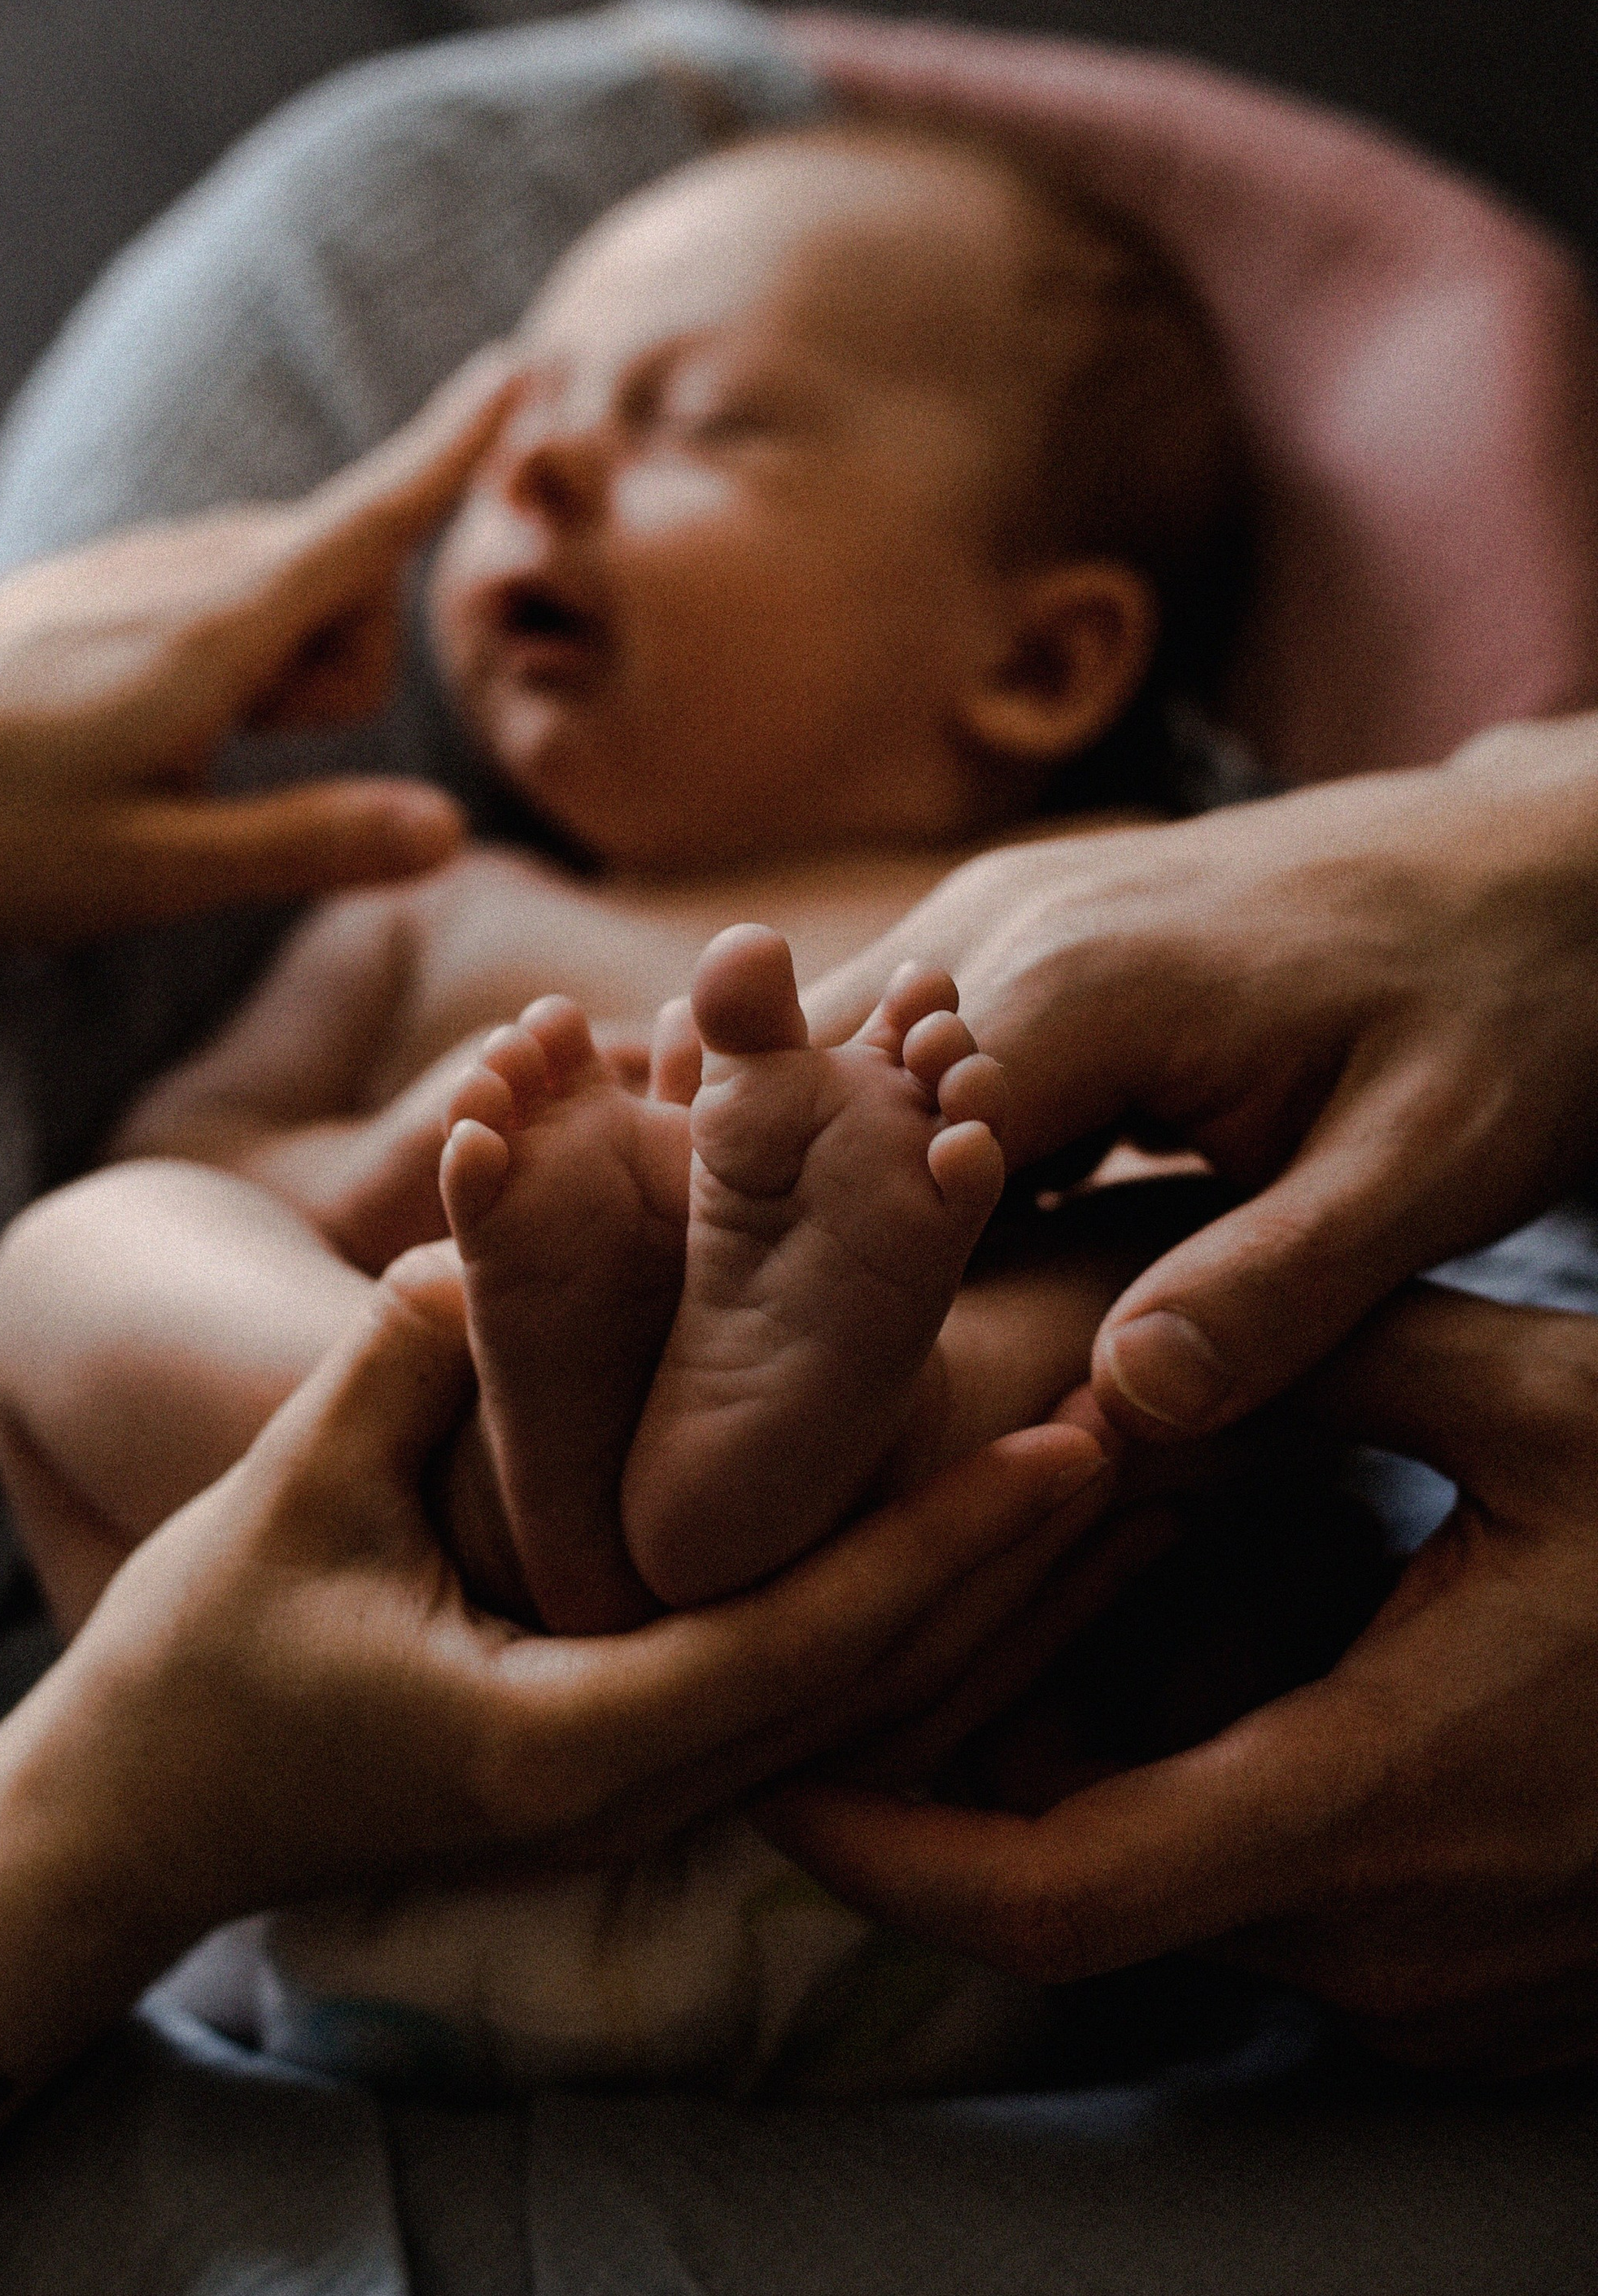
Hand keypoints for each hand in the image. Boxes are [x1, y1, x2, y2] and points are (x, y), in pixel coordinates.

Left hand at [0, 355, 514, 1287]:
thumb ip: (305, 843)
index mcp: (202, 637)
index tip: (524, 367)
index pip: (363, 529)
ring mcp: (106, 577)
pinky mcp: (65, 596)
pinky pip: (197, 592)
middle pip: (337, 579)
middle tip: (232, 777)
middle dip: (343, 670)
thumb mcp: (149, 878)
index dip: (448, 455)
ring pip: (268, 586)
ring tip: (170, 772)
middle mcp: (161, 578)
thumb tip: (451, 833)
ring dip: (275, 672)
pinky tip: (128, 741)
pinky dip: (215, 657)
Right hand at [45, 1244, 1118, 1931]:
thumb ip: (409, 1357)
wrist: (132, 1822)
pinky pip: (788, 1695)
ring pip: (848, 1699)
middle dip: (1004, 1564)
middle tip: (1142, 1433)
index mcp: (567, 1744)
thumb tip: (507, 1215)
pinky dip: (876, 1610)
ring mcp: (631, 1793)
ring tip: (1092, 1474)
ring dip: (965, 1591)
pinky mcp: (617, 1766)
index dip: (946, 1540)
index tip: (1075, 1445)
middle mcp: (630, 1790)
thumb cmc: (191, 1668)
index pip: (806, 1641)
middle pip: (871, 1682)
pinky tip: (948, 1535)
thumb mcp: (289, 1496)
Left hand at [769, 1285, 1597, 2074]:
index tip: (769, 1771)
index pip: (1054, 1892)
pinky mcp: (1480, 2004)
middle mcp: (1392, 1938)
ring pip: (1186, 1908)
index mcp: (1380, 1791)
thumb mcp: (1548, 1408)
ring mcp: (1442, 1994)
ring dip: (1096, 1789)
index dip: (883, 1853)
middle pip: (1090, 1903)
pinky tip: (1215, 1674)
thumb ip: (1330, 1350)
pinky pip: (1286, 1924)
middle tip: (863, 1659)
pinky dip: (1208, 1817)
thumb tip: (1138, 1316)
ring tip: (1044, 1630)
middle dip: (964, 1793)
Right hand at [804, 716, 1597, 1437]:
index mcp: (1077, 986)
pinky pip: (894, 1049)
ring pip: (826, 1066)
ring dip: (813, 1192)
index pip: (859, 1159)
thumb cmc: (1517, 1009)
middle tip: (776, 1391)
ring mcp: (1006, 912)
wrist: (1557, 864)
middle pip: (798, 1096)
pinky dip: (871, 1145)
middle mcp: (1004, 922)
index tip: (827, 1431)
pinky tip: (891, 1259)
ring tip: (806, 1344)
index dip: (830, 1303)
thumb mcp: (1433, 1171)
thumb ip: (1275, 1289)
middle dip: (776, 1240)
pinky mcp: (1028, 933)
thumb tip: (1121, 1403)